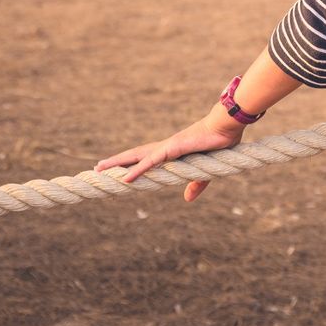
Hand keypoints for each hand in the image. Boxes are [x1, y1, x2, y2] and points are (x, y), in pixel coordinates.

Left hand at [97, 112, 244, 201]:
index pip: (147, 157)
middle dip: (117, 161)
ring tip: (100, 167)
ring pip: (137, 156)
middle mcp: (165, 147)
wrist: (228, 126)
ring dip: (118, 162)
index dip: (132, 162)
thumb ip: (196, 184)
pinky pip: (151, 162)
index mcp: (173, 151)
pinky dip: (138, 170)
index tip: (118, 167)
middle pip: (136, 154)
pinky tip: (126, 178)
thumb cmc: (221, 142)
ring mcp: (167, 147)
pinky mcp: (172, 149)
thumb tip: (187, 198)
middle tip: (98, 167)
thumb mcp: (206, 170)